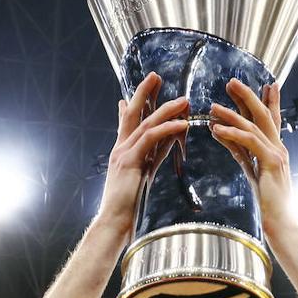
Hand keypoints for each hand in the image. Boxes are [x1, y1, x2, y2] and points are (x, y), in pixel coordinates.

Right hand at [97, 72, 189, 234]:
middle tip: (155, 76)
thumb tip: (168, 139)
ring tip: (183, 100)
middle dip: (145, 93)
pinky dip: (167, 129)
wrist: (114, 221)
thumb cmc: (128, 203)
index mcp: (123, 151)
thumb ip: (155, 153)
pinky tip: (182, 124)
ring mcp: (123, 153)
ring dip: (165, 109)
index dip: (138, 102)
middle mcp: (120, 148)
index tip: (148, 87)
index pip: (130, 121)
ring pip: (144, 123)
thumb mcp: (144, 173)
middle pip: (132, 114)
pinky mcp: (129, 161)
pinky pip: (150, 139)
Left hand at [210, 78, 295, 232]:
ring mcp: (277, 154)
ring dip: (233, 114)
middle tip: (231, 82)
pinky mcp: (271, 163)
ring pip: (255, 125)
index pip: (271, 119)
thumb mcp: (250, 169)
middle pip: (264, 115)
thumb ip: (239, 149)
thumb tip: (221, 133)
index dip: (267, 101)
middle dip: (248, 96)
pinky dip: (233, 133)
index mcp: (276, 149)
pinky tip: (217, 129)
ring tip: (214, 106)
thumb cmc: (268, 201)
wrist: (280, 222)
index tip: (265, 84)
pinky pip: (250, 142)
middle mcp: (279, 148)